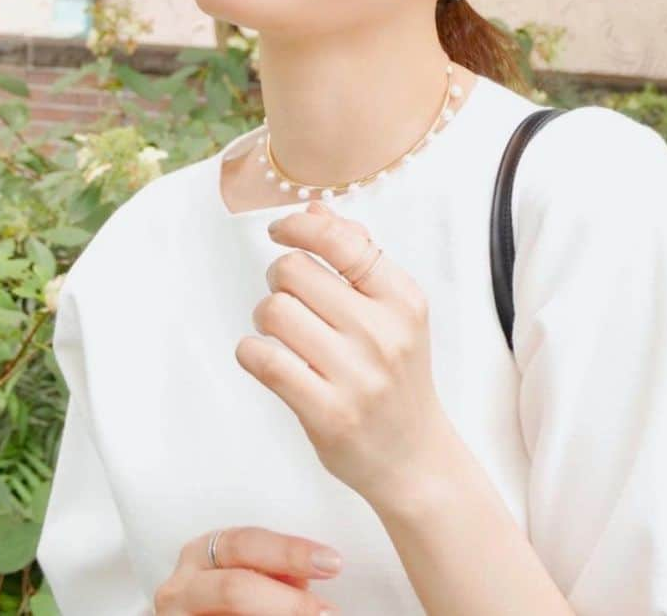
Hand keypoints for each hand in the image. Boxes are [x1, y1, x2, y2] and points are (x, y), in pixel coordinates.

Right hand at [152, 525, 342, 613]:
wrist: (203, 615)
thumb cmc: (226, 598)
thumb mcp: (248, 573)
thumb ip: (272, 570)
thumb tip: (318, 570)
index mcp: (202, 553)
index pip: (247, 543)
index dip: (290, 552)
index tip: (330, 562)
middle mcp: (182, 586)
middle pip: (235, 589)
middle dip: (286, 601)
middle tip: (326, 612)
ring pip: (233, 614)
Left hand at [236, 199, 452, 504]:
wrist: (415, 458)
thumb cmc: (397, 375)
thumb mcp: (395, 312)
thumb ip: (359, 256)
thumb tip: (316, 208)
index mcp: (402, 299)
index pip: (341, 240)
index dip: (299, 226)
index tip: (281, 231)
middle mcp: (382, 332)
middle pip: (294, 271)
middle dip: (279, 277)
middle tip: (288, 297)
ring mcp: (355, 375)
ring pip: (274, 310)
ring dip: (264, 316)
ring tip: (280, 331)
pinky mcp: (326, 412)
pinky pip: (264, 359)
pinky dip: (251, 351)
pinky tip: (265, 357)